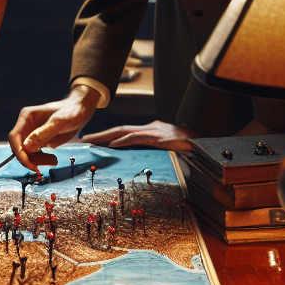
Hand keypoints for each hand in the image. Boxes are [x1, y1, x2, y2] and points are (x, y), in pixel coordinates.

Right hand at [9, 86, 100, 172]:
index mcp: (27, 117)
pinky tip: (52, 159)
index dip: (18, 151)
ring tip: (52, 160)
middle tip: (39, 168)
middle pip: (19, 147)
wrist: (81, 111)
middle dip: (27, 158)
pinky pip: (35, 154)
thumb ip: (43, 134)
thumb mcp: (58, 122)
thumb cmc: (71, 112)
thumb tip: (27, 147)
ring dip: (36, 160)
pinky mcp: (39, 141)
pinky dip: (41, 160)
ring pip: (26, 153)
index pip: (15, 136)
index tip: (28, 163)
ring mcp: (32, 134)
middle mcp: (27, 126)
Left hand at [82, 120, 197, 151]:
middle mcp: (146, 128)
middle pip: (118, 130)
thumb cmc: (185, 144)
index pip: (123, 132)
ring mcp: (151, 131)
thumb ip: (152, 148)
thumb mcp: (165, 146)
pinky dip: (124, 140)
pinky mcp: (156, 137)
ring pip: (123, 132)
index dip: (107, 136)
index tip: (93, 141)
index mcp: (147, 131)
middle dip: (100, 135)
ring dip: (105, 136)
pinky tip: (113, 144)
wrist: (200, 141)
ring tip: (91, 141)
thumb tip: (141, 156)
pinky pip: (137, 138)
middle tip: (84, 140)